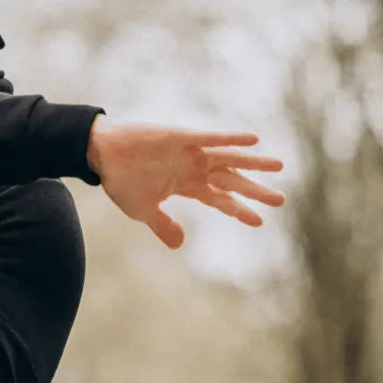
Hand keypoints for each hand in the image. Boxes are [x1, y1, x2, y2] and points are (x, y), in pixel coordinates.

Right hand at [86, 115, 285, 249]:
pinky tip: (252, 140)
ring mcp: (189, 152)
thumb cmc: (121, 180)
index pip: (219, 199)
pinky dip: (231, 139)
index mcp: (185, 185)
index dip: (238, 209)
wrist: (102, 153)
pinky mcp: (182, 137)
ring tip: (278, 166)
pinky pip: (211, 138)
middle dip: (255, 190)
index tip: (260, 221)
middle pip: (231, 180)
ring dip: (253, 162)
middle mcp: (193, 168)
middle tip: (280, 200)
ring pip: (229, 158)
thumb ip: (163, 226)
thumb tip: (180, 245)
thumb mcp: (143, 210)